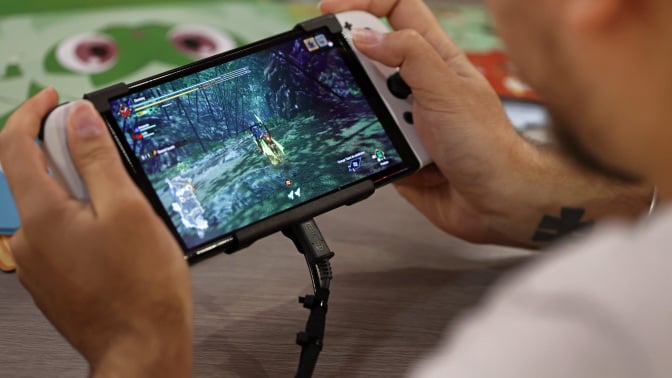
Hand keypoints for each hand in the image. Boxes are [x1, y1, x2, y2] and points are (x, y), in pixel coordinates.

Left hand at [0, 88, 192, 376]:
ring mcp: (39, 264)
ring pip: (52, 207)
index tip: (54, 98)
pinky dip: (82, 221)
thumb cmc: (141, 288)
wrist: (141, 348)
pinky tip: (118, 238)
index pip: (15, 145)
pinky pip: (60, 235)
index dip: (32, 113)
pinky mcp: (53, 281)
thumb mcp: (127, 209)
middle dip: (68, 157)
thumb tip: (78, 118)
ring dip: (81, 193)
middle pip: (36, 175)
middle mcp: (30, 239)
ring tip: (126, 212)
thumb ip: (97, 159)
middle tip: (111, 159)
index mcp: (42, 215)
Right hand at [321, 0, 649, 246]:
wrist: (497, 204)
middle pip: (372, 59)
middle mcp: (421, 86)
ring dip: (375, 119)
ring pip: (367, 105)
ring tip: (404, 135)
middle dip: (358, 70)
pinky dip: (375, 150)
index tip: (331, 10)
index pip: (398, 12)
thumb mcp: (446, 89)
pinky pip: (370, 141)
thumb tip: (366, 36)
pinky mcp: (400, 150)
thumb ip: (407, 56)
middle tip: (348, 76)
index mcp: (437, 59)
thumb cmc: (488, 146)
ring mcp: (409, 120)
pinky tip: (398, 157)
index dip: (365, 4)